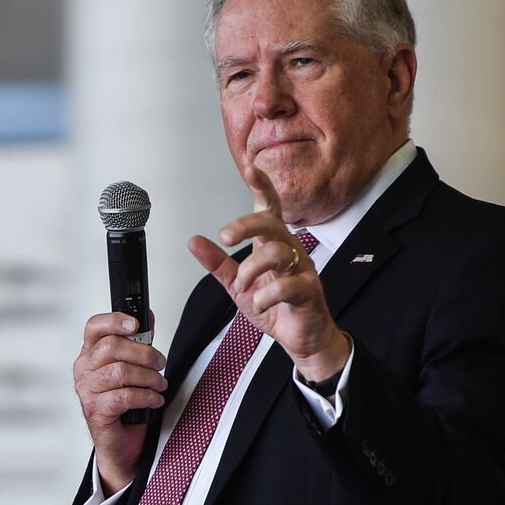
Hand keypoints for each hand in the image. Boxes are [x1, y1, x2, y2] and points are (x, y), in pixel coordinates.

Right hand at [73, 311, 167, 495]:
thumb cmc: (124, 404)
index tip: (135, 324)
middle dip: (144, 353)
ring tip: (159, 385)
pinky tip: (154, 399)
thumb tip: (147, 316)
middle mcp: (84, 370)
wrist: (122, 443)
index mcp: (90, 354)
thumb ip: (138, 342)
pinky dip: (146, 396)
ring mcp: (87, 391)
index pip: (94, 327)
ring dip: (148, 377)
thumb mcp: (132, 368)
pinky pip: (124, 396)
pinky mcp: (96, 410)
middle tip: (160, 363)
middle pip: (111, 347)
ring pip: (120, 372)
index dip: (114, 321)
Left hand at [187, 164, 349, 381]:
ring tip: (244, 286)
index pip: (269, 208)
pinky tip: (260, 303)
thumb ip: (218, 264)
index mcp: (272, 244)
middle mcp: (289, 250)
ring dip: (251, 270)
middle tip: (225, 237)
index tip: (250, 167)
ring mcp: (302, 269)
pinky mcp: (309, 291)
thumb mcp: (237, 285)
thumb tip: (194, 242)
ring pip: (277, 252)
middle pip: (272, 224)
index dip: (261, 187)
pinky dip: (267, 296)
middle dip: (246, 226)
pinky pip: (288, 285)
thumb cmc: (276, 306)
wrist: (300, 337)